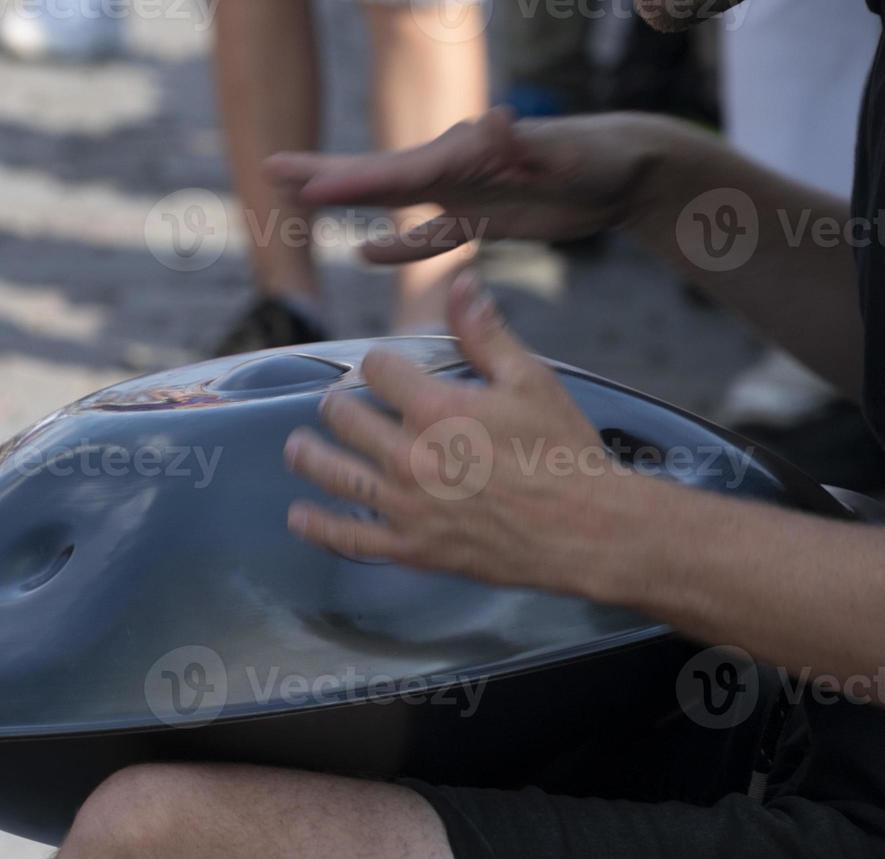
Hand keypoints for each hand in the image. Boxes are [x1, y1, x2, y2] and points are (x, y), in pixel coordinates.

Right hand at [265, 109, 672, 263]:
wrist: (627, 169)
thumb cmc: (597, 157)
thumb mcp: (561, 150)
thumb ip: (522, 141)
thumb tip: (492, 117)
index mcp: (463, 155)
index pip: (394, 173)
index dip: (347, 181)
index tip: (300, 183)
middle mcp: (453, 168)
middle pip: (377, 177)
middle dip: (325, 176)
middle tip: (271, 167)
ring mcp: (464, 192)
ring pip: (393, 202)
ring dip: (349, 202)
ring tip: (300, 200)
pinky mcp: (483, 217)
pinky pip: (431, 235)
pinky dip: (399, 247)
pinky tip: (367, 255)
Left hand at [283, 273, 655, 598]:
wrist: (587, 529)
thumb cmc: (563, 452)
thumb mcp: (531, 380)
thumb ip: (486, 333)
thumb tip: (461, 283)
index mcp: (436, 407)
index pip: (378, 369)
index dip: (379, 364)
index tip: (383, 370)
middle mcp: (410, 454)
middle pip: (345, 418)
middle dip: (338, 406)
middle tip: (336, 407)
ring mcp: (406, 505)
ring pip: (334, 474)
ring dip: (309, 456)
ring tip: (297, 447)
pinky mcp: (412, 548)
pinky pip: (350, 538)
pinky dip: (318, 526)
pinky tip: (299, 516)